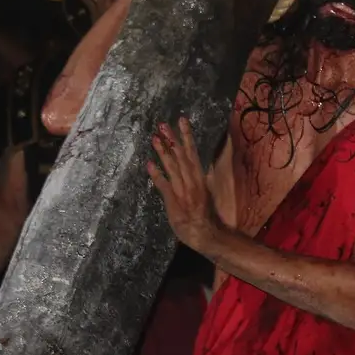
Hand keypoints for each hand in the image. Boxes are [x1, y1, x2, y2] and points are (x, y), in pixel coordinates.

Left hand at [147, 118, 222, 255]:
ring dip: (163, 152)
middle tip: (163, 124)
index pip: (192, 153)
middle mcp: (192, 181)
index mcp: (200, 178)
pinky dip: (157, 174)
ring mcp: (182, 190)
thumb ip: (201, 179)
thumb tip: (200, 166)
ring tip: (155, 138)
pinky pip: (164, 185)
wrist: (205, 233)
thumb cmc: (206, 216)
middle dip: (172, 139)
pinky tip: (149, 163)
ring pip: (172, 167)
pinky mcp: (173, 201)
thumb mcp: (205, 193)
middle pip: (182, 156)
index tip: (182, 121)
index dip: (187, 136)